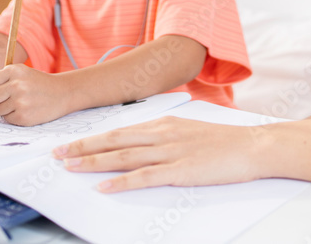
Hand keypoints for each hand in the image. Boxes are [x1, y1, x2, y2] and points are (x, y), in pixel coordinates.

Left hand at [0, 64, 73, 125]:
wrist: (62, 93)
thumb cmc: (37, 83)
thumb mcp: (19, 75)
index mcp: (14, 70)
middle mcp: (17, 85)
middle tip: (2, 102)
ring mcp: (21, 101)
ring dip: (3, 110)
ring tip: (18, 104)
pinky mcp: (24, 116)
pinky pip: (7, 119)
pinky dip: (13, 117)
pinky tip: (25, 110)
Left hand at [52, 117, 269, 191]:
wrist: (253, 145)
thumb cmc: (224, 142)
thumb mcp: (190, 131)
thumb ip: (165, 136)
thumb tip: (143, 143)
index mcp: (164, 124)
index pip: (119, 131)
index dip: (92, 139)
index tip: (70, 144)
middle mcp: (162, 134)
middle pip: (114, 141)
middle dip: (83, 148)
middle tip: (57, 154)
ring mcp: (171, 152)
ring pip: (123, 156)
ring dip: (94, 162)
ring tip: (70, 166)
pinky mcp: (182, 170)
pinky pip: (145, 176)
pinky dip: (122, 181)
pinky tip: (105, 186)